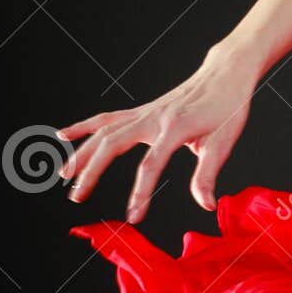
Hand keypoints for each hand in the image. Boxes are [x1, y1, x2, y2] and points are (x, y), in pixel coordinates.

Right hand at [59, 43, 259, 223]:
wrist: (225, 75)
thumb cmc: (227, 108)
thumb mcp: (224, 142)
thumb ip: (208, 174)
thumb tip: (206, 206)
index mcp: (177, 128)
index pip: (151, 164)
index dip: (141, 193)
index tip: (133, 217)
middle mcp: (155, 118)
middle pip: (113, 144)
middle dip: (92, 172)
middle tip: (77, 197)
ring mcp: (145, 112)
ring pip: (104, 131)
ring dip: (83, 152)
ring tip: (65, 175)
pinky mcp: (142, 110)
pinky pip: (108, 118)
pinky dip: (85, 126)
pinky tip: (63, 135)